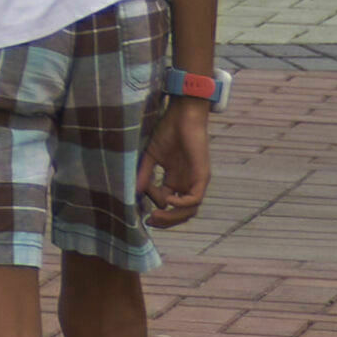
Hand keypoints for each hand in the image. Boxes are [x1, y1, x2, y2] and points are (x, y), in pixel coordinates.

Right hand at [146, 97, 211, 230]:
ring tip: (156, 215)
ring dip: (172, 217)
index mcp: (176, 180)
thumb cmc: (168, 130)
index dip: (153, 203)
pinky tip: (168, 200)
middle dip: (165, 220)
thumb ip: (144, 173)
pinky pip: (195, 199)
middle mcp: (187, 184)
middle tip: (150, 222)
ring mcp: (195, 181)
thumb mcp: (151, 156)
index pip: (166, 203)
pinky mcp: (202, 176)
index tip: (141, 195)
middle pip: (180, 213)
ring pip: (189, 211)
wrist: (183, 115)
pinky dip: (182, 204)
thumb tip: (135, 192)